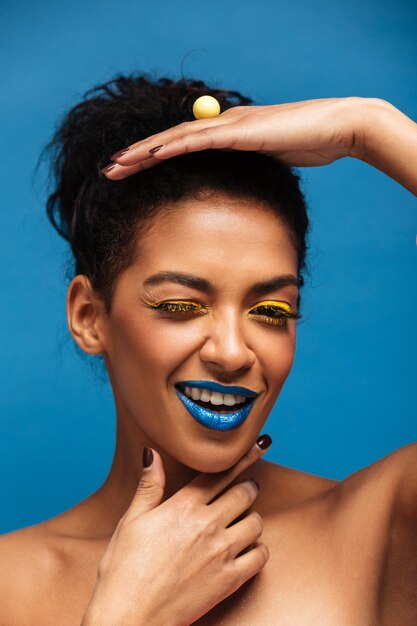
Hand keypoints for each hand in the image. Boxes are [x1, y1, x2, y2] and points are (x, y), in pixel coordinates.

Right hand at [81, 436, 270, 625]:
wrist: (129, 618)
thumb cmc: (124, 570)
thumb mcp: (132, 521)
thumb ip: (149, 485)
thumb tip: (151, 453)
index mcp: (183, 506)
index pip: (220, 474)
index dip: (242, 458)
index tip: (258, 447)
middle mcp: (206, 524)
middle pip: (244, 492)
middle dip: (247, 487)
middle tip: (245, 489)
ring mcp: (221, 552)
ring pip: (256, 521)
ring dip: (252, 517)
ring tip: (242, 520)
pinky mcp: (229, 579)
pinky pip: (260, 555)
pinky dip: (258, 549)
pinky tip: (246, 549)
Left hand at [101, 97, 365, 179]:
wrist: (338, 127)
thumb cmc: (310, 145)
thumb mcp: (271, 160)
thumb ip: (251, 167)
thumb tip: (238, 184)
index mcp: (226, 134)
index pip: (180, 145)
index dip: (152, 158)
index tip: (129, 173)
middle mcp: (221, 125)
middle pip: (169, 140)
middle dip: (136, 156)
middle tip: (108, 170)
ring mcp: (229, 126)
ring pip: (176, 138)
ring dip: (144, 151)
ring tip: (116, 165)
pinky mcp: (240, 131)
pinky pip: (199, 140)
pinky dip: (173, 146)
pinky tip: (152, 154)